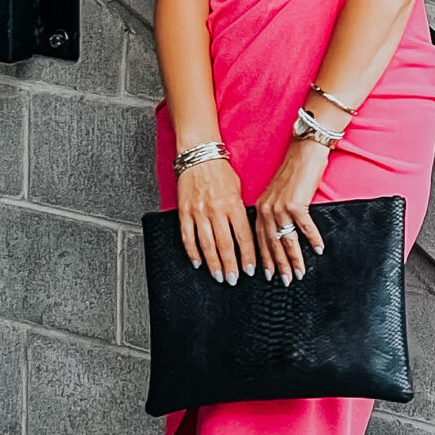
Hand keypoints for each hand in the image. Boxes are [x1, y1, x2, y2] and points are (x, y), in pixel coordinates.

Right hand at [177, 152, 255, 282]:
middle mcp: (217, 210)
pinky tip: (198, 263)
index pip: (244, 237)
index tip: (250, 270)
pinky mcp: (184, 212)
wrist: (199, 155)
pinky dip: (193, 253)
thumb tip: (246, 234)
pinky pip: (188, 237)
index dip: (248, 256)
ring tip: (219, 276)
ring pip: (207, 245)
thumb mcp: (238, 189)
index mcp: (233, 205)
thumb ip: (240, 212)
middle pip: (225, 246)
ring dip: (214, 264)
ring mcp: (199, 212)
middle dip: (231, 266)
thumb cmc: (221, 171)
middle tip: (234, 280)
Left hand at [255, 138, 331, 282]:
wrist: (304, 151)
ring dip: (294, 259)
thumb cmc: (294, 172)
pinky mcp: (297, 204)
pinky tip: (319, 250)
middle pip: (272, 244)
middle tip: (285, 282)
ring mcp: (281, 207)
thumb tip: (280, 232)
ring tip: (299, 274)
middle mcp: (267, 209)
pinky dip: (313, 240)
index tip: (268, 275)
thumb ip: (274, 212)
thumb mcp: (277, 194)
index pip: (260, 240)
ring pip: (287, 240)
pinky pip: (305, 227)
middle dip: (279, 266)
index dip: (265, 259)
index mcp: (261, 208)